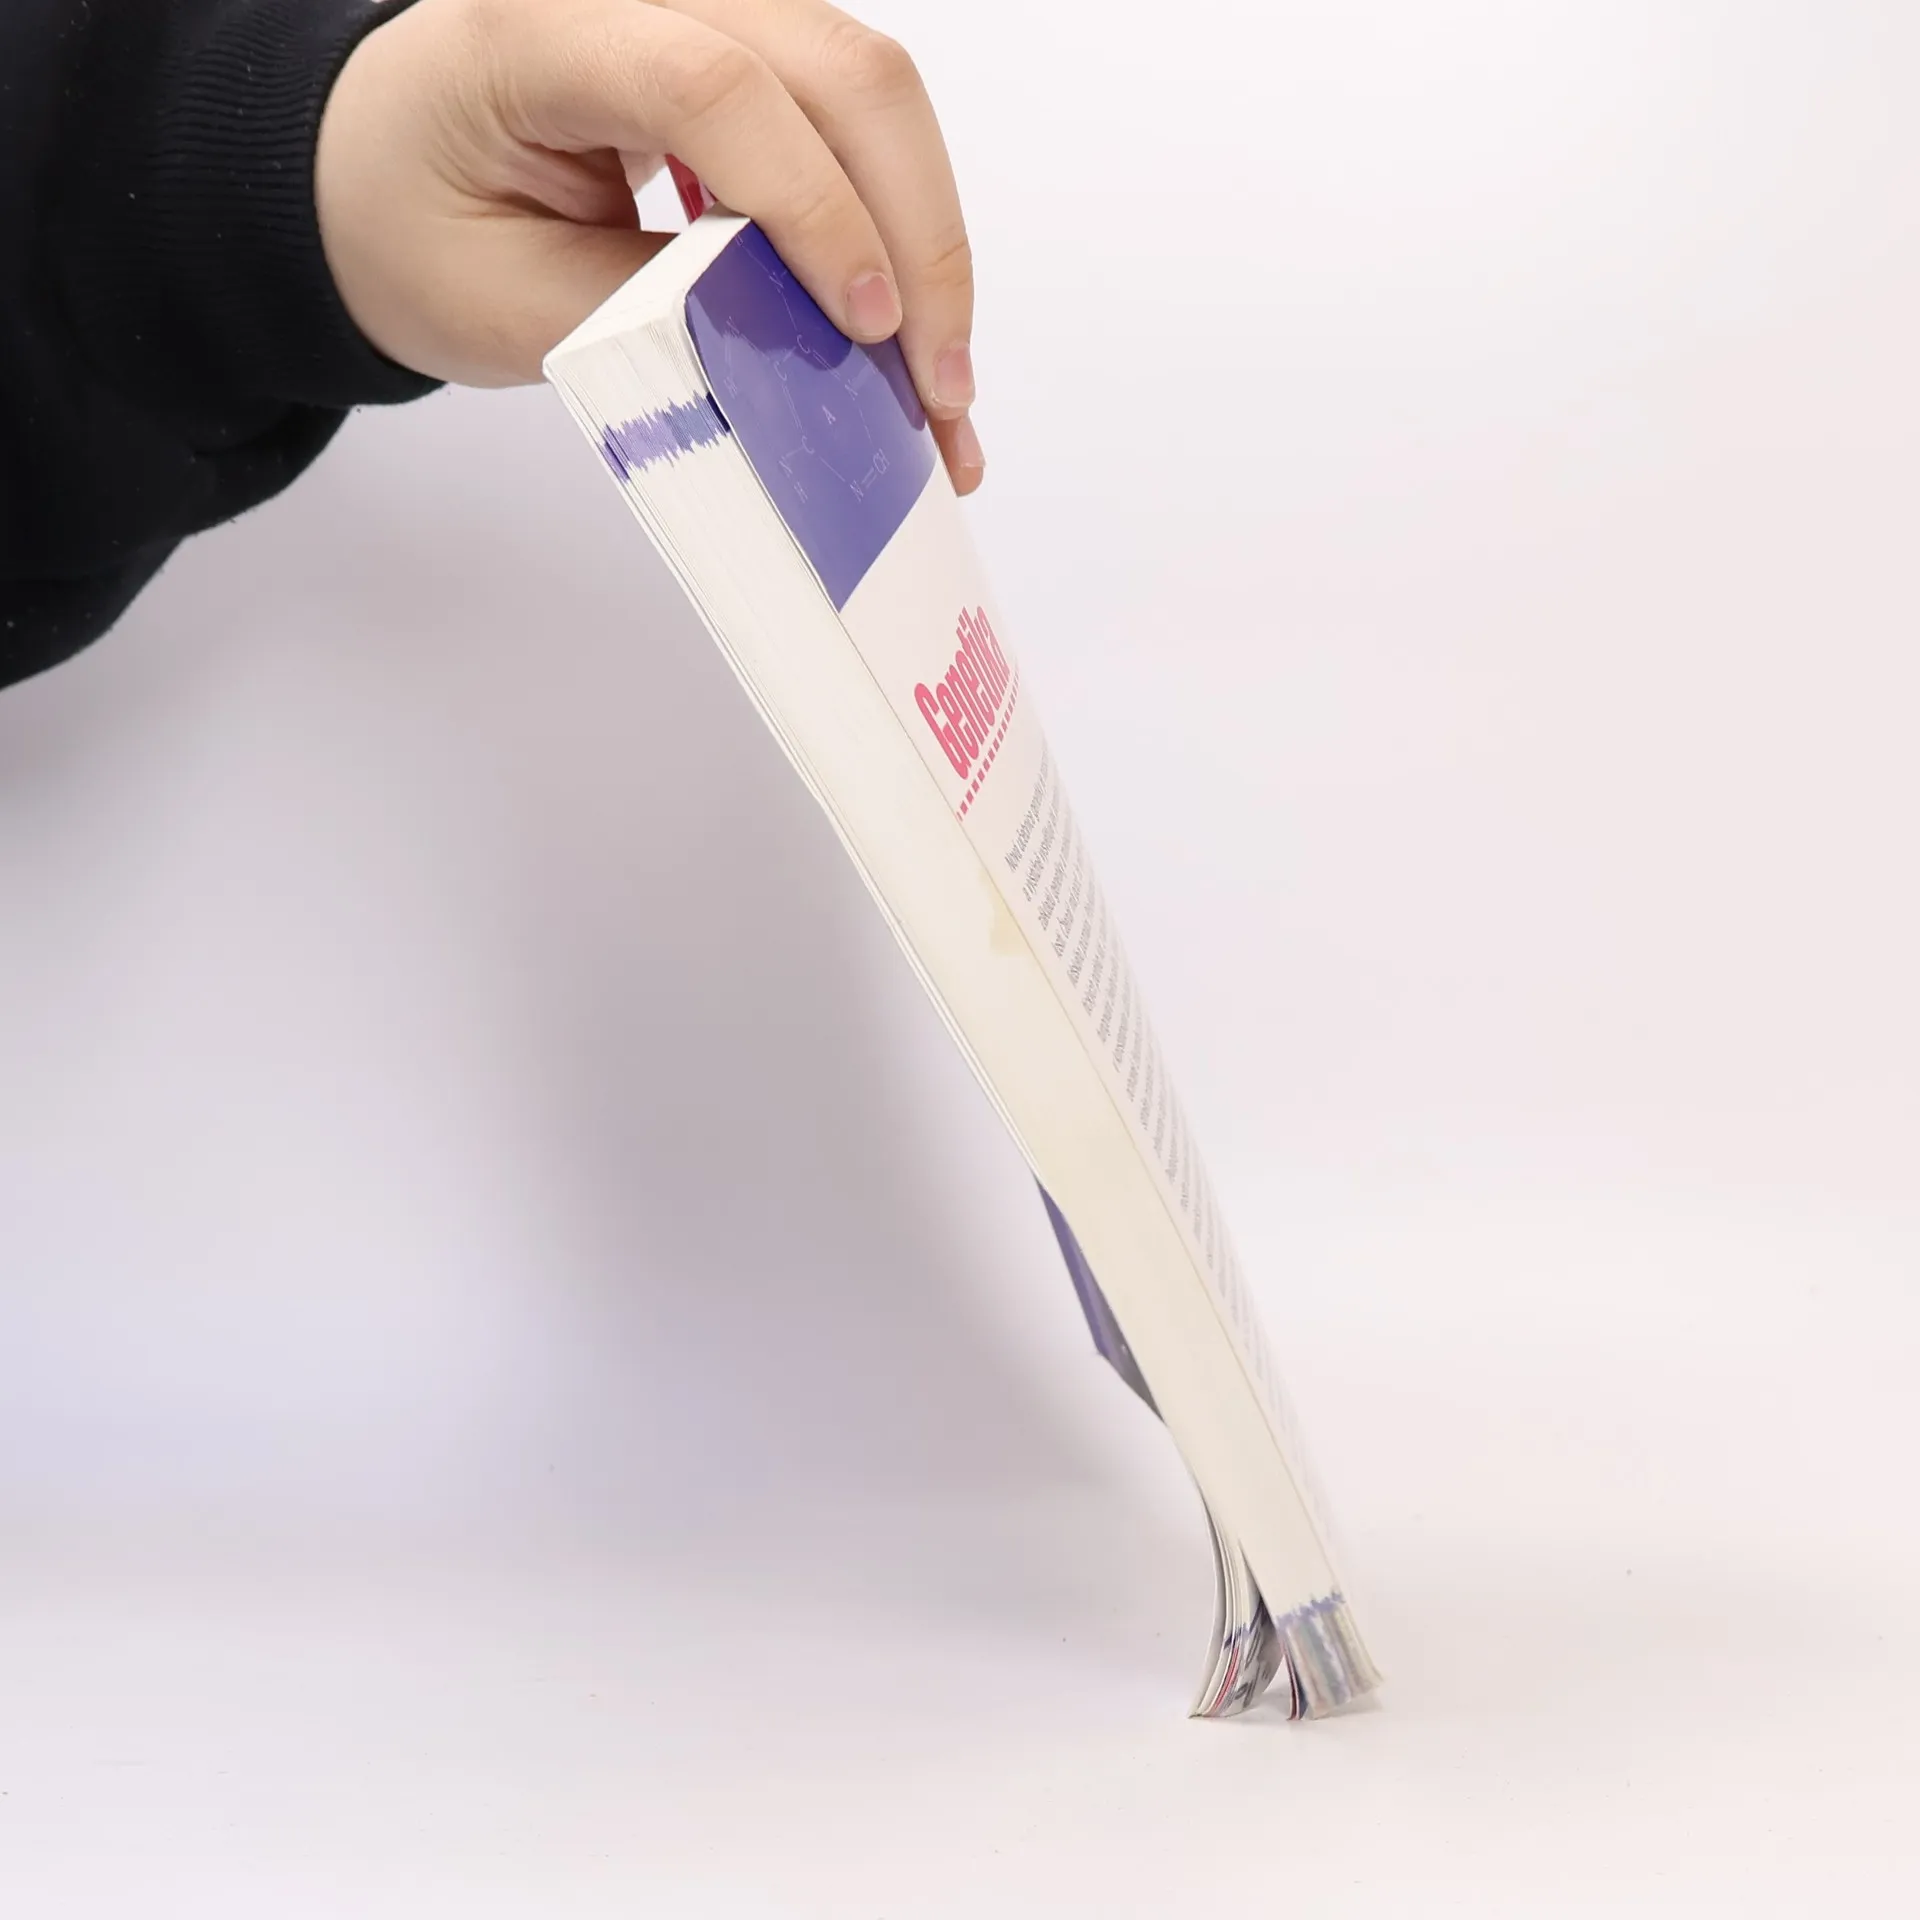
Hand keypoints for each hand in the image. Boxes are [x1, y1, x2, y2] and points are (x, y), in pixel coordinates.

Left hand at [315, 0, 981, 489]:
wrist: (379, 169)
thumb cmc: (416, 227)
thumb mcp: (505, 304)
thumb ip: (647, 313)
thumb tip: (799, 347)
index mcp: (540, 27)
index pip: (713, 87)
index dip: (812, 208)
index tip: (866, 331)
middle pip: (841, 72)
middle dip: (916, 238)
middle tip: (939, 389)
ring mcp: (709, 10)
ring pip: (875, 94)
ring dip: (928, 243)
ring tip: (941, 385)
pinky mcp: (750, 56)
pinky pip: (857, 127)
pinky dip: (898, 233)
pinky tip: (906, 332)